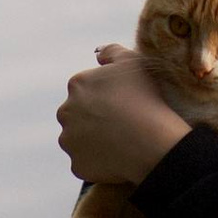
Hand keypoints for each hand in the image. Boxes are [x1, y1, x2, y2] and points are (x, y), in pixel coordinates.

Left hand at [57, 44, 190, 186]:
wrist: (151, 141)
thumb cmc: (145, 99)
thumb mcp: (133, 62)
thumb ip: (111, 51)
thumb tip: (97, 53)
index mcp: (77, 85)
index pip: (86, 89)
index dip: (106, 97)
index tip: (124, 103)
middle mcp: (66, 112)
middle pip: (77, 114)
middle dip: (93, 118)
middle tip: (121, 124)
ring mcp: (69, 141)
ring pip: (78, 140)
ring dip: (93, 141)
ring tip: (120, 142)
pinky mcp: (77, 165)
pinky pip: (86, 163)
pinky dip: (98, 162)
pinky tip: (118, 159)